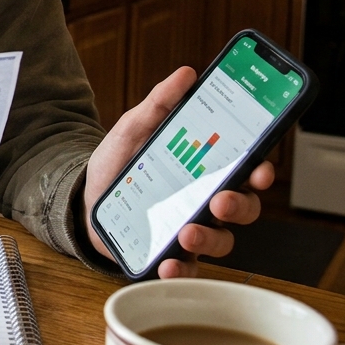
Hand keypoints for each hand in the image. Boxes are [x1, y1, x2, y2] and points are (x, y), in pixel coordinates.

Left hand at [82, 67, 274, 277]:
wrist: (82, 198)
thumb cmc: (119, 164)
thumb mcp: (135, 128)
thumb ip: (160, 103)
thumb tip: (186, 74)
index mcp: (207, 170)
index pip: (247, 170)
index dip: (261, 171)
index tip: (261, 168)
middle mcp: (206, 201)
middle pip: (243, 208)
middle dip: (239, 206)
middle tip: (220, 200)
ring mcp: (191, 229)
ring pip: (221, 241)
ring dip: (210, 238)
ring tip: (187, 232)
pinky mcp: (168, 254)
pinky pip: (185, 269)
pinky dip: (181, 270)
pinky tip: (169, 265)